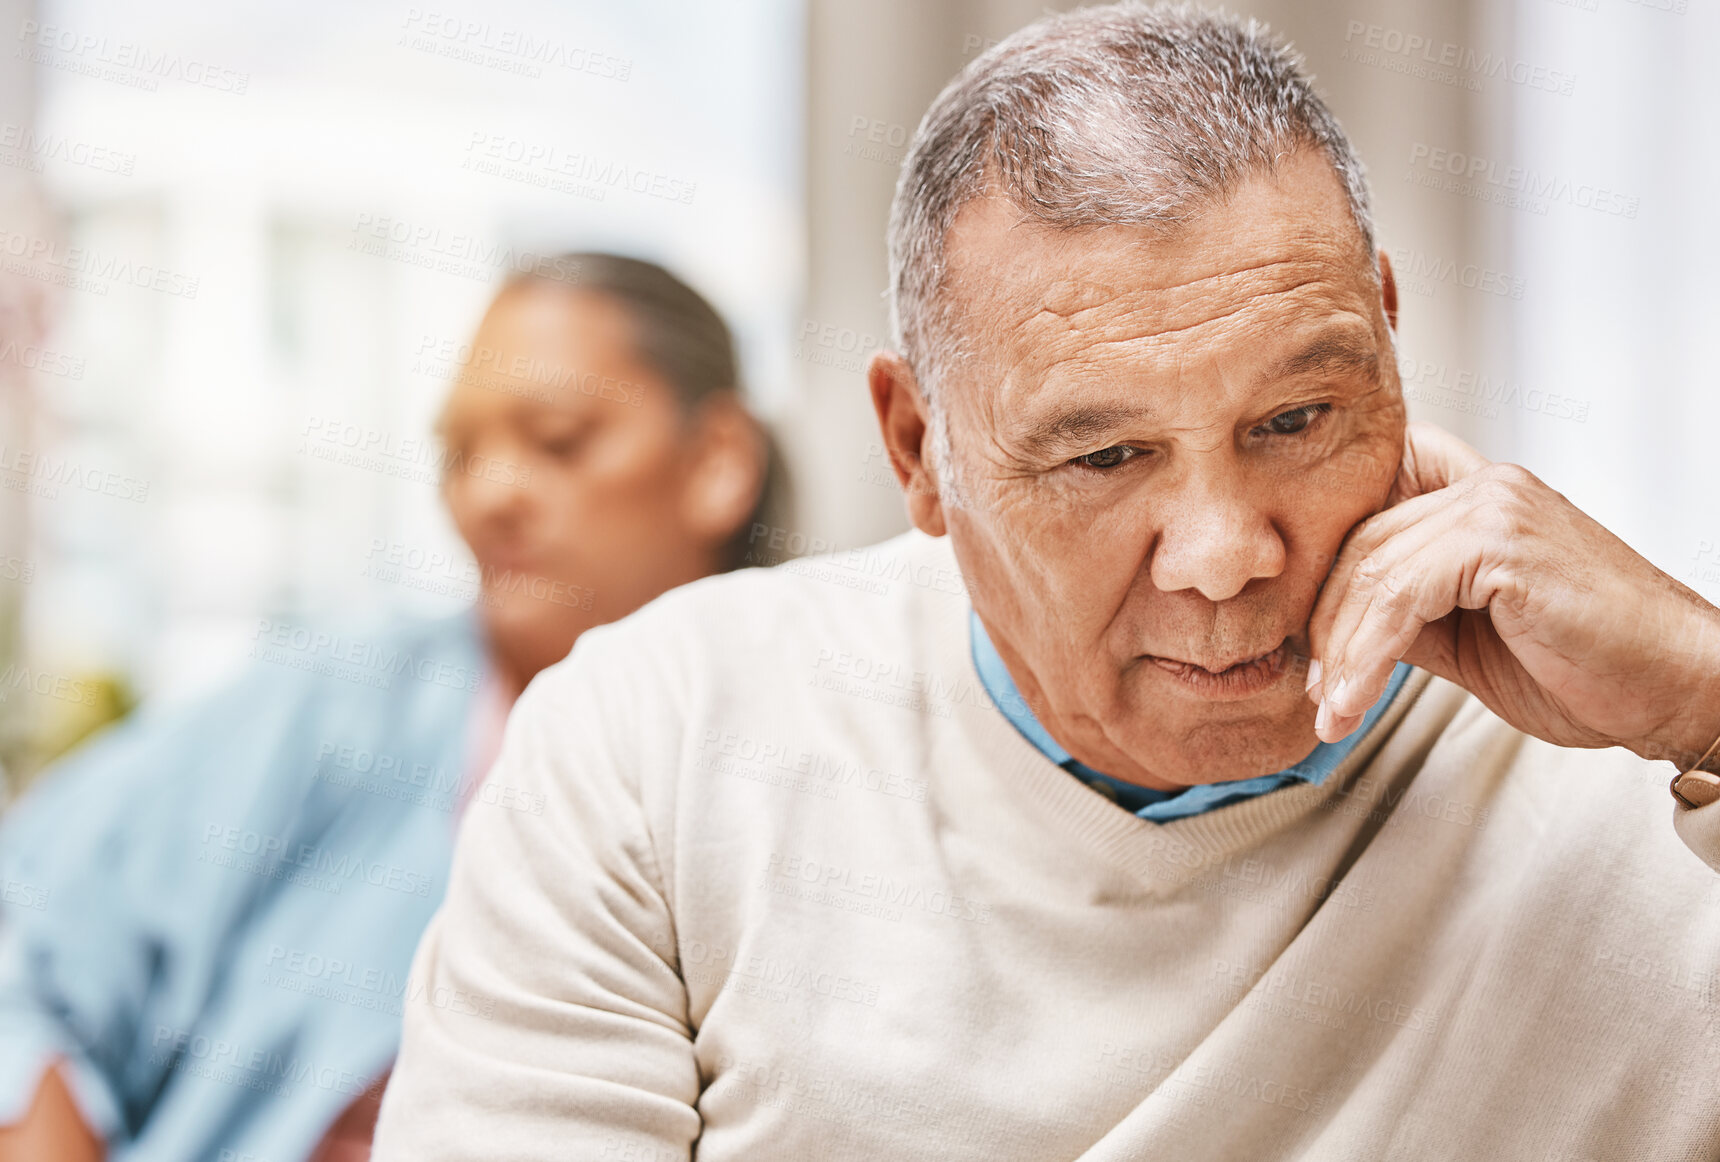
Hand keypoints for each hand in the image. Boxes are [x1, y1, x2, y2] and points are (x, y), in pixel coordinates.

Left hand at [1306, 421, 1719, 766]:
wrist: (1675, 689)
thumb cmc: (1586, 668)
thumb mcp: (1466, 640)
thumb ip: (1404, 618)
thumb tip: (1328, 634)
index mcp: (1475, 496)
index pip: (1367, 506)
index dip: (1324, 569)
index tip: (1306, 643)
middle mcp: (1482, 485)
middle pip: (1357, 542)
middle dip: (1324, 624)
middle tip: (1312, 691)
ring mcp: (1493, 505)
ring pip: (1371, 569)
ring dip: (1339, 652)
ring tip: (1331, 711)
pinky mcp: (1501, 541)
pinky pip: (1401, 594)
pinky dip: (1366, 654)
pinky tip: (1354, 700)